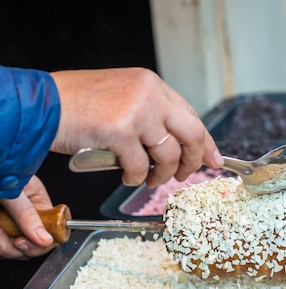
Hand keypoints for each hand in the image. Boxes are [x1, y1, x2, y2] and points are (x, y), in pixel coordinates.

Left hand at [0, 176, 55, 258]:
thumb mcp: (11, 191)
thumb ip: (27, 214)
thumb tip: (45, 237)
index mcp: (35, 199)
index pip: (53, 225)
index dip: (47, 239)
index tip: (34, 243)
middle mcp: (23, 211)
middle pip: (33, 241)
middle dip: (20, 245)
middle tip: (14, 241)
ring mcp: (7, 220)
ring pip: (13, 246)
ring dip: (3, 244)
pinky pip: (1, 244)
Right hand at [49, 67, 223, 187]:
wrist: (42, 104)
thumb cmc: (79, 105)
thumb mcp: (124, 99)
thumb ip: (153, 116)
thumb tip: (178, 146)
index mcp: (153, 85)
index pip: (192, 116)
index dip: (206, 142)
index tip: (214, 160)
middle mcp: (150, 95)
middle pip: (192, 134)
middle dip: (193, 161)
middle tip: (184, 175)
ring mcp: (136, 112)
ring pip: (168, 154)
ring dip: (161, 174)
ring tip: (149, 179)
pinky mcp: (120, 131)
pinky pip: (140, 166)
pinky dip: (136, 177)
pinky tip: (126, 175)